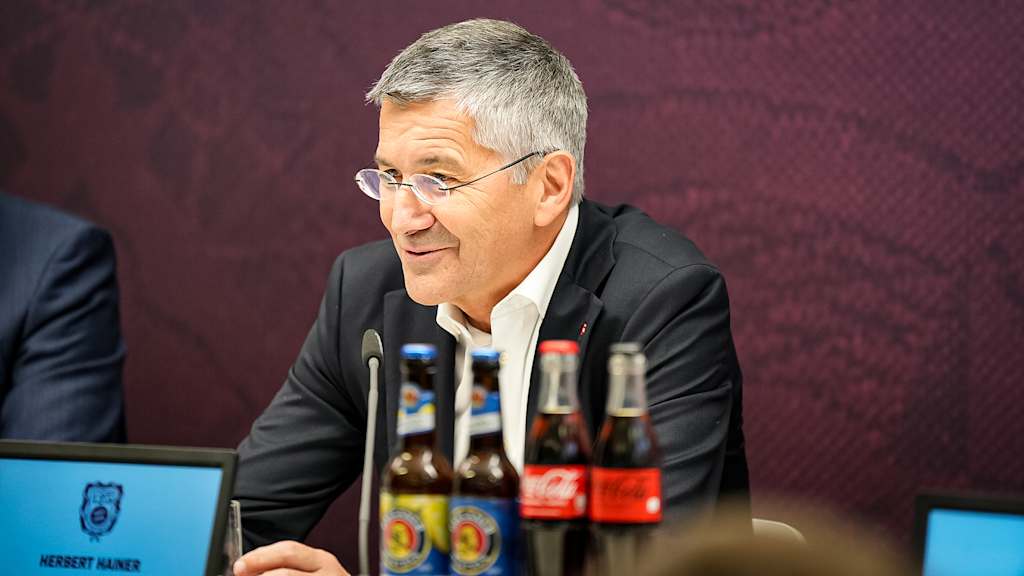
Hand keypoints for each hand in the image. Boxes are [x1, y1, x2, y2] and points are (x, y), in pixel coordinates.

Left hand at [232, 541, 349, 575]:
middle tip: (239, 572)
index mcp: (322, 561)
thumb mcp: (313, 573)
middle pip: (287, 566)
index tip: (240, 564)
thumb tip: (250, 569)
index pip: (288, 550)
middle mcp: (327, 573)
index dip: (260, 556)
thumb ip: (288, 568)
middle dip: (260, 566)